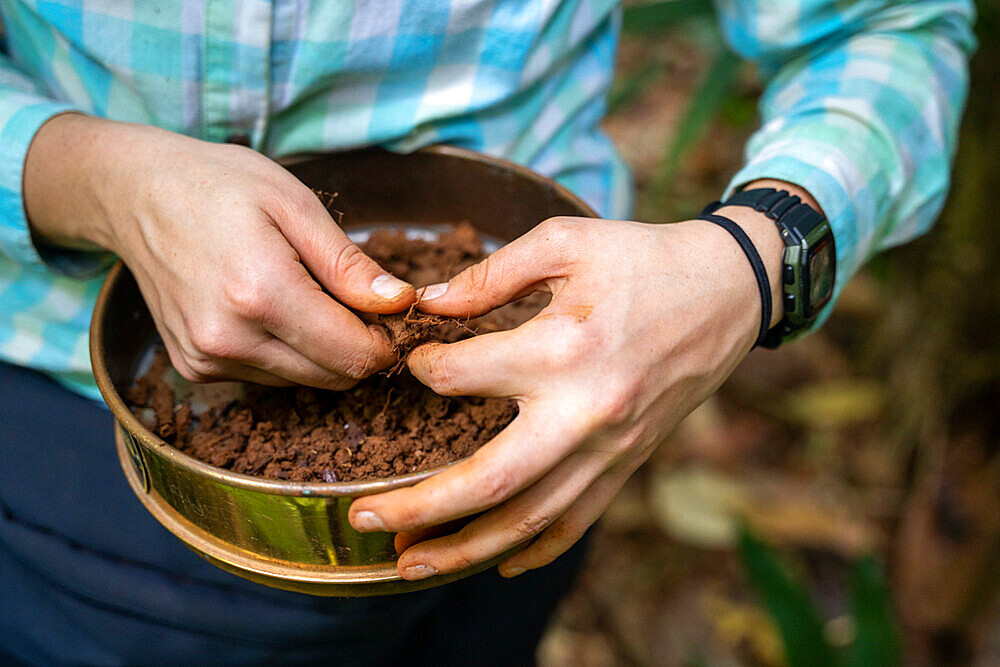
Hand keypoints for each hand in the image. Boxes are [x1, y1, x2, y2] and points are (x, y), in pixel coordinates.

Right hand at [25, 114, 413, 387]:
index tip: (391, 312)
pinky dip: (287, 352)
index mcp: (261, 294)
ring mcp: (207, 359)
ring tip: (306, 293)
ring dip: (322, 350)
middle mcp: (229, 339)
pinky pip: (268, 376)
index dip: (386, 340)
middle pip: (333, 377)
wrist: (134, 194)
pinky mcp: (194, 368)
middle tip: (357, 300)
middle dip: (359, 346)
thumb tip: (399, 303)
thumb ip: (348, 264)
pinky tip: (271, 307)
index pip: (353, 355)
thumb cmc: (220, 185)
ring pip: (304, 381)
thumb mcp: (295, 204)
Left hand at [348, 205, 788, 578]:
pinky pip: (575, 523)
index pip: (461, 376)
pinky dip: (531, 550)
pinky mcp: (627, 463)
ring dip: (463, 549)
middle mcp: (584, 411)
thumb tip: (429, 303)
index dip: (423, 369)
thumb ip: (491, 273)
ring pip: (527, 519)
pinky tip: (494, 564)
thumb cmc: (643, 258)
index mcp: (562, 346)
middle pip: (487, 482)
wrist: (728, 290)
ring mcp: (609, 447)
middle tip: (360, 520)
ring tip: (406, 562)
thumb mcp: (565, 239)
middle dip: (417, 508)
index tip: (413, 362)